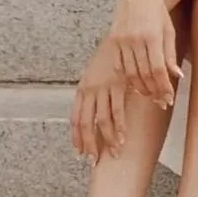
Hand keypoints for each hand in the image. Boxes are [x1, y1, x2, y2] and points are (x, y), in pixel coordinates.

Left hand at [71, 36, 128, 164]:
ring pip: (101, 121)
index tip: (79, 152)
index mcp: (82, 89)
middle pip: (85, 124)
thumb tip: (95, 110)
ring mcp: (102, 87)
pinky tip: (122, 138)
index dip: (77, 137)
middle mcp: (88, 89)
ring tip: (113, 153)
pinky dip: (120, 127)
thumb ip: (96, 92)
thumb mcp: (97, 74)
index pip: (75, 118)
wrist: (121, 35)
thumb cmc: (111, 56)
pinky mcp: (117, 84)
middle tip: (93, 161)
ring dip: (107, 140)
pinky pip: (117, 111)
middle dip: (89, 144)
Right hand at [106, 0, 181, 108]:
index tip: (169, 98)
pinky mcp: (112, 40)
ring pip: (130, 73)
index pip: (158, 70)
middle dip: (154, 91)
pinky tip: (135, 85)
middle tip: (161, 102)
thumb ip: (171, 54)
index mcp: (152, 36)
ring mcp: (121, 40)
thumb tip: (177, 76)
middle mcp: (135, 39)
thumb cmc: (157, 10)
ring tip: (150, 96)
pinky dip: (127, 78)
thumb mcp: (169, 30)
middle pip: (144, 74)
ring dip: (141, 88)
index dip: (164, 87)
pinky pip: (119, 66)